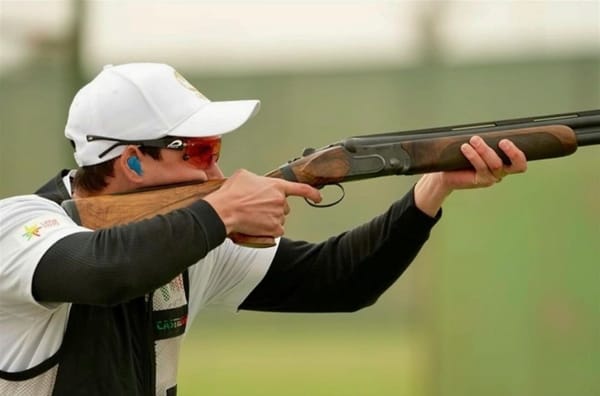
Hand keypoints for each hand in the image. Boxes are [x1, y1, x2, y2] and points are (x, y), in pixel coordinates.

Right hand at [203, 169, 321, 236]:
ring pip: (279, 218)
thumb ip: (257, 178)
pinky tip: (256, 225)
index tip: (318, 197)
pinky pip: (276, 230)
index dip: (312, 194)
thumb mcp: (244, 176)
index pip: (301, 189)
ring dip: (269, 218)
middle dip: (274, 207)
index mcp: (276, 186)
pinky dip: (268, 230)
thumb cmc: (231, 194)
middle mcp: (280, 201)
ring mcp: (278, 216)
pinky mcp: (274, 229)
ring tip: (253, 216)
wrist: (224, 211)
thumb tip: (256, 182)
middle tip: (257, 207)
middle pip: (284, 206)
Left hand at [414, 136, 526, 216]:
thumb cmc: (463, 158)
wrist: (446, 172)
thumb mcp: (477, 147)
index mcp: (505, 163)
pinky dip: (473, 155)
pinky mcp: (480, 181)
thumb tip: (488, 126)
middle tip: (502, 141)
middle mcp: (501, 172)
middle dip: (512, 152)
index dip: (518, 153)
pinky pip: (480, 167)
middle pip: (517, 166)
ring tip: (474, 140)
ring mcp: (491, 178)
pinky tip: (465, 148)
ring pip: (495, 164)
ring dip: (485, 150)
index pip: (520, 162)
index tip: (506, 140)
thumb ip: (486, 140)